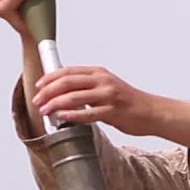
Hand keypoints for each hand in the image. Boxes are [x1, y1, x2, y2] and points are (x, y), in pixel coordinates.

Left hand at [33, 66, 166, 135]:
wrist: (151, 112)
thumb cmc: (129, 102)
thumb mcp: (108, 86)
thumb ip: (88, 87)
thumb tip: (64, 94)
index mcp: (100, 73)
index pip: (69, 71)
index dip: (50, 78)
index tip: (38, 86)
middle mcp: (103, 81)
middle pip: (68, 82)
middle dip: (48, 92)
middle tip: (37, 101)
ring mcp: (108, 96)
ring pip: (74, 97)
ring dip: (55, 104)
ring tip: (45, 111)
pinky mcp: (113, 112)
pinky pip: (88, 113)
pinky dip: (72, 115)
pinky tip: (61, 117)